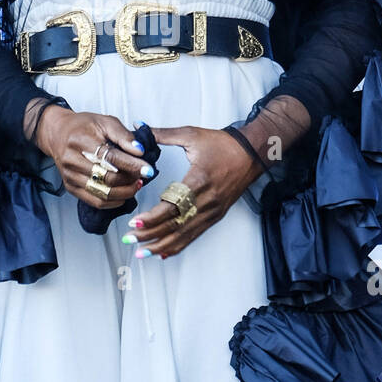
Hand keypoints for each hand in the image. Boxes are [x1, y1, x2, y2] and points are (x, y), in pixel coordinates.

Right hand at [35, 106, 150, 208]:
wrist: (58, 133)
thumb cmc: (83, 126)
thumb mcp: (105, 121)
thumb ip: (124, 135)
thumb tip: (140, 151)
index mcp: (81, 140)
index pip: (111, 158)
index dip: (132, 165)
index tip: (148, 170)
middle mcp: (72, 160)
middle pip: (107, 178)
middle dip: (130, 180)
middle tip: (142, 176)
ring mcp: (70, 176)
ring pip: (103, 193)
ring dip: (125, 192)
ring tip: (135, 185)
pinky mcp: (70, 187)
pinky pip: (95, 201)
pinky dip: (113, 202)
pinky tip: (123, 194)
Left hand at [127, 125, 261, 257]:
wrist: (252, 153)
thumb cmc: (223, 144)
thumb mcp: (192, 135)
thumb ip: (163, 134)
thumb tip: (138, 129)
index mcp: (199, 180)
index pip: (172, 206)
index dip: (152, 217)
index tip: (135, 222)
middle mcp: (207, 201)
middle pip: (175, 225)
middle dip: (150, 234)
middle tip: (129, 239)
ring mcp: (212, 211)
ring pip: (184, 235)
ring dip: (161, 245)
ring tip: (141, 252)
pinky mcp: (216, 216)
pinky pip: (194, 235)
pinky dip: (177, 245)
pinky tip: (162, 251)